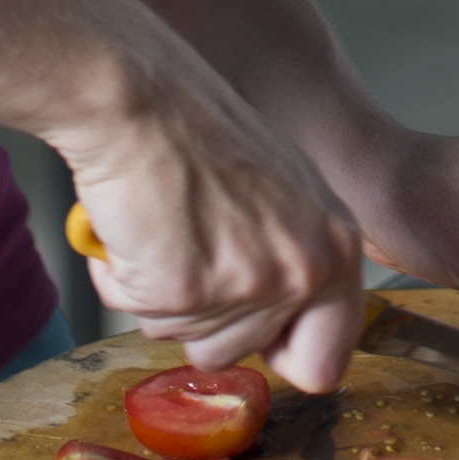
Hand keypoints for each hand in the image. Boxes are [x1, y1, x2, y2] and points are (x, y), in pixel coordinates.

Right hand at [50, 0, 370, 387]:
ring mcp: (246, 283)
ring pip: (185, 341)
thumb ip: (292, 256)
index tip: (252, 333)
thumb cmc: (197, 132)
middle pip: (239, 356)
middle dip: (202, 317)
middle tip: (190, 246)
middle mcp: (302, 268)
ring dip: (161, 297)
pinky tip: (133, 226)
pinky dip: (121, 280)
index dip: (279, 354)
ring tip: (164, 227)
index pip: (328, 362)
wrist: (138, 97)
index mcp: (337, 245)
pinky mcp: (184, 288)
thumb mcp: (282, 192)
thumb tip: (284, 326)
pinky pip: (137, 315)